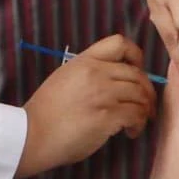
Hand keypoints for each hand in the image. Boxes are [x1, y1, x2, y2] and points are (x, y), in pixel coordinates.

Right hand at [16, 35, 156, 178]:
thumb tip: (113, 82)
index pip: (120, 43)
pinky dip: (138, 124)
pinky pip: (136, 115)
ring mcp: (103, 94)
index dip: (136, 56)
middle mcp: (96, 73)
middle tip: (145, 106)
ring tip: (136, 123)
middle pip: (137, 74)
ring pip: (140, 95)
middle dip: (147, 91)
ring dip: (144, 110)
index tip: (137, 71)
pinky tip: (130, 132)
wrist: (31, 135)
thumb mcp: (64, 78)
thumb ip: (88, 73)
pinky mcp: (108, 116)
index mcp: (84, 61)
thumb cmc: (44, 112)